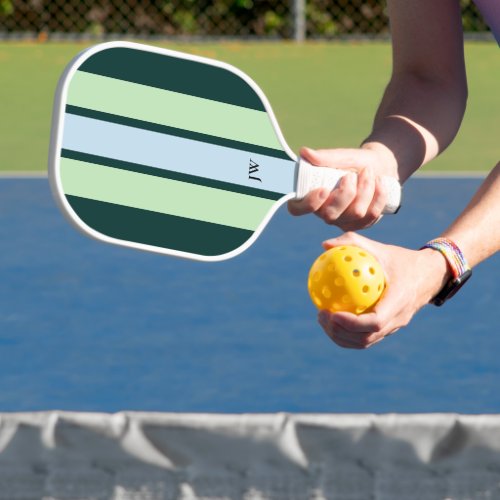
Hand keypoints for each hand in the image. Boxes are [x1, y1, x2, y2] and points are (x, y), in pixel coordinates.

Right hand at [288, 145, 397, 230]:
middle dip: (346, 193)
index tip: (323, 189)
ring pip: (355, 213)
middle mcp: (324, 212)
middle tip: (352, 174)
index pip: (297, 209)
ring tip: (368, 172)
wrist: (379, 166)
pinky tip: (379, 182)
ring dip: (365, 189)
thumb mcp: (341, 156)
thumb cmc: (354, 162)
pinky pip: (371, 215)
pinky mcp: (361, 224)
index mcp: (311, 196)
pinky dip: (378, 195)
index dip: (308, 204)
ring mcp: (343, 221)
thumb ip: (324, 157)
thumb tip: (304, 152)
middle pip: (330, 215)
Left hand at [317, 232, 450, 348]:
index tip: (332, 313)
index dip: (352, 323)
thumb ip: (353, 243)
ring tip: (322, 319)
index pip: (375, 321)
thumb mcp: (380, 248)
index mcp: (399, 301)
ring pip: (365, 342)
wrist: (429, 275)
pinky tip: (331, 318)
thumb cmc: (401, 259)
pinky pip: (366, 337)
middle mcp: (398, 319)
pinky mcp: (389, 329)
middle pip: (366, 338)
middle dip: (340, 332)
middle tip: (321, 314)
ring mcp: (394, 327)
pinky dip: (347, 333)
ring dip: (341, 336)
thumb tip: (324, 245)